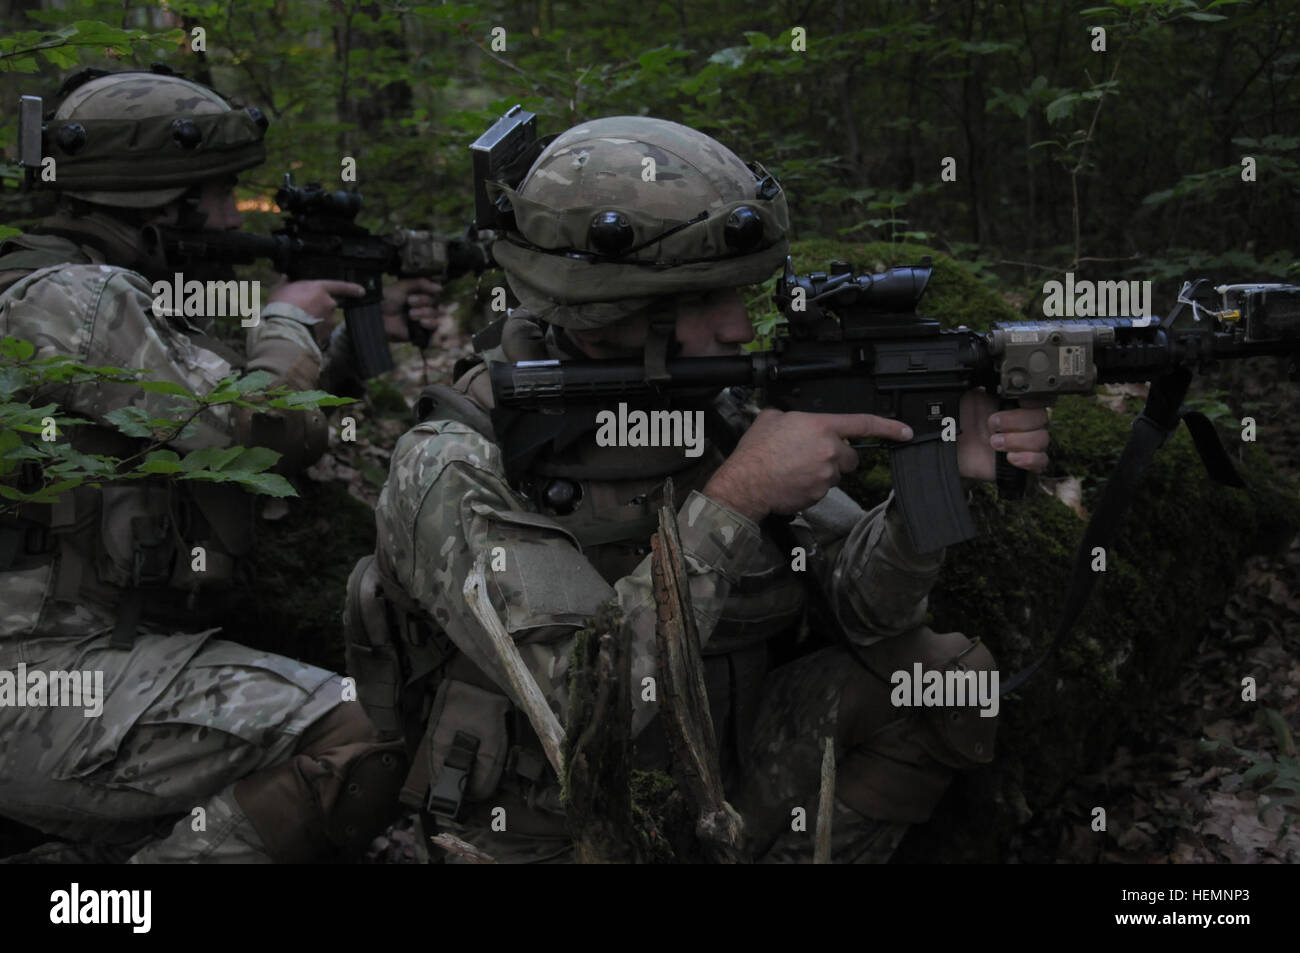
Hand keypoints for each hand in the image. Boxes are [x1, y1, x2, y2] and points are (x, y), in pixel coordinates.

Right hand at [267, 278, 365, 345]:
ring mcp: (329, 319)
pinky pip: (322, 330)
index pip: (341, 286)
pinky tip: (303, 330)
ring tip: (299, 321)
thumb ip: (285, 283)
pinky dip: (315, 330)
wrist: (284, 329)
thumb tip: (284, 277)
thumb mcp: (280, 289)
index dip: (352, 288)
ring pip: (326, 318)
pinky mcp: (327, 333)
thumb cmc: (281, 306)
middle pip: (330, 304)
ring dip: (317, 319)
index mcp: (320, 289)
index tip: (361, 291)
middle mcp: (329, 303)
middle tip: (304, 310)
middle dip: (320, 307)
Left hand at [382, 277, 442, 341]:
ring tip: (411, 315)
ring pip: (436, 315)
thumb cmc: (387, 299)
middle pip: (436, 304)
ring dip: (425, 313)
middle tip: (409, 302)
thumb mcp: (403, 286)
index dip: (427, 294)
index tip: (412, 295)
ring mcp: (421, 319)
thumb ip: (421, 283)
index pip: (434, 294)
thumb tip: (440, 287)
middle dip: (423, 302)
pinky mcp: (420, 332)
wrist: (377, 315)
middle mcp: (422, 307)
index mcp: (418, 295)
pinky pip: (434, 329)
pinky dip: (430, 324)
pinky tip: (422, 322)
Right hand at [703, 409, 913, 521]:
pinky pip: (823, 489)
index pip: (863, 424)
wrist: (745, 484)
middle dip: (837, 456)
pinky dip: (811, 486)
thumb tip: (793, 418)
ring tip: (795, 469)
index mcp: (820, 427)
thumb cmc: (755, 453)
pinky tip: (792, 481)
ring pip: (835, 473)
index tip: (905, 432)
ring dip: (822, 471)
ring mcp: (826, 475)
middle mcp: (829, 451)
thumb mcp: (771, 419)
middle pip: (850, 456)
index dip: (889, 427)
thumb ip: (791, 415)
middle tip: (812, 456)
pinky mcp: (819, 494)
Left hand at [955, 388, 1050, 481]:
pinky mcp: (1023, 462)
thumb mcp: (970, 396)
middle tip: (992, 424)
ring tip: (994, 442)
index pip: (1039, 398)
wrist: (952, 447)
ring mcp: (1025, 443)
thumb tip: (992, 371)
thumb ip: (985, 384)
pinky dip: (1029, 459)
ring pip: (1042, 439)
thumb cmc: (961, 421)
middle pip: (1042, 418)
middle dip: (1017, 421)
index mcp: (1015, 404)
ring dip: (1018, 441)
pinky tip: (1011, 457)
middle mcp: (1024, 422)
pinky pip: (1041, 461)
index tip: (1019, 401)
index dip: (1032, 400)